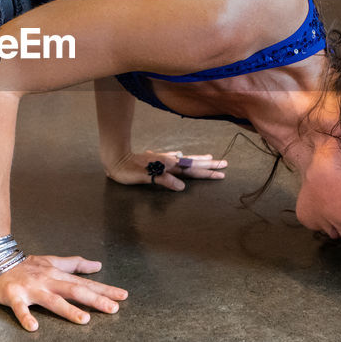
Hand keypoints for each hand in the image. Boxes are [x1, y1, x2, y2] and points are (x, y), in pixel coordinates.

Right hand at [0, 254, 128, 331]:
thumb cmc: (23, 265)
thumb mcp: (50, 262)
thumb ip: (74, 264)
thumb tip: (97, 265)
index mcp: (57, 275)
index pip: (85, 283)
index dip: (104, 289)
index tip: (123, 296)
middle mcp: (47, 281)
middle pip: (74, 290)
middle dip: (94, 299)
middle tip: (113, 309)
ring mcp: (31, 288)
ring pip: (52, 300)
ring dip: (68, 309)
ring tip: (84, 320)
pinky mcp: (13, 296)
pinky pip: (20, 308)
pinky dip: (26, 317)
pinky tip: (34, 327)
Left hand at [104, 149, 226, 190]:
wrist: (116, 158)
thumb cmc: (128, 170)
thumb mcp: (145, 177)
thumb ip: (164, 180)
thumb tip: (182, 186)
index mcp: (168, 166)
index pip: (192, 171)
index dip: (207, 173)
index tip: (221, 174)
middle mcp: (168, 161)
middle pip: (192, 164)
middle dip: (208, 166)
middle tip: (224, 163)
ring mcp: (163, 159)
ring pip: (185, 159)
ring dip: (198, 160)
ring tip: (209, 159)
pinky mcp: (156, 159)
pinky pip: (174, 158)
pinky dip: (181, 158)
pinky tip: (181, 155)